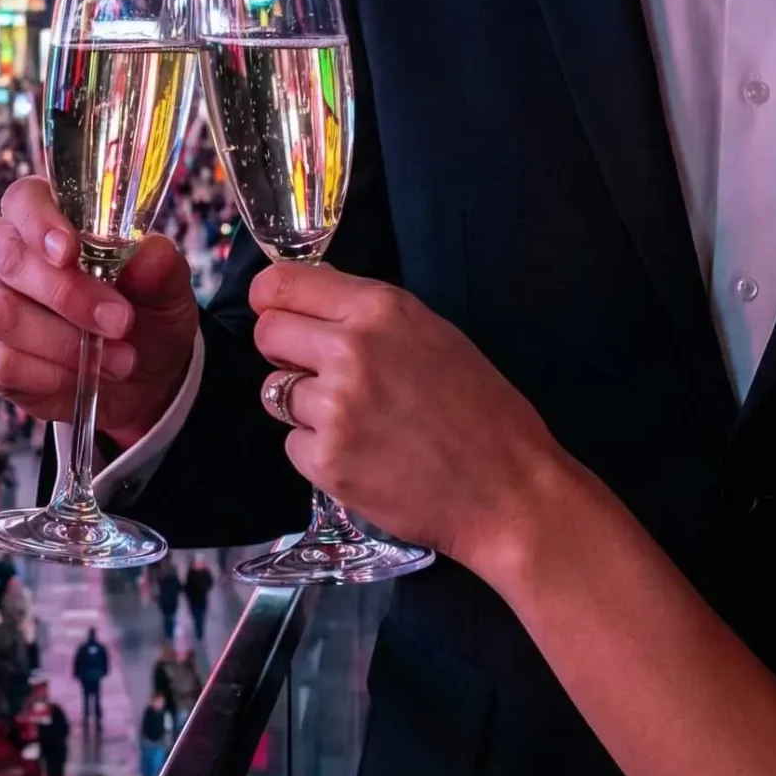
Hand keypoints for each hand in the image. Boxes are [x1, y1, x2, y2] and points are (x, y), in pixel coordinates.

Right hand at [0, 177, 198, 446]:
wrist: (141, 377)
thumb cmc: (145, 313)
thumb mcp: (167, 290)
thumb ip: (160, 267)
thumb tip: (149, 254)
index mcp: (48, 218)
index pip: (24, 200)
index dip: (40, 222)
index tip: (69, 251)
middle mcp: (6, 253)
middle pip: (8, 257)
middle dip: (65, 293)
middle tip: (120, 321)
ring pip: (1, 313)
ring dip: (64, 341)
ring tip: (118, 359)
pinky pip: (0, 362)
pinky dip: (48, 374)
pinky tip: (81, 376)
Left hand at [250, 264, 558, 567]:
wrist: (508, 491)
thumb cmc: (483, 412)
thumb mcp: (433, 336)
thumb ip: (368, 317)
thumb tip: (309, 308)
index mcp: (380, 309)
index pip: (281, 284)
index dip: (271, 301)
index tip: (276, 314)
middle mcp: (350, 350)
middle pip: (267, 333)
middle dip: (283, 352)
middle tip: (318, 374)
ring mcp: (334, 407)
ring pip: (275, 393)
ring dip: (304, 407)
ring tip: (358, 423)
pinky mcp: (326, 460)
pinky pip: (293, 444)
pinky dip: (318, 452)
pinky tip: (362, 457)